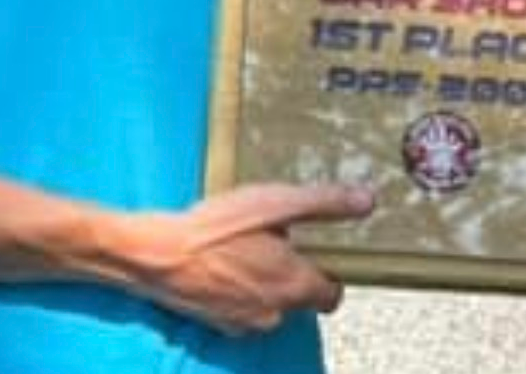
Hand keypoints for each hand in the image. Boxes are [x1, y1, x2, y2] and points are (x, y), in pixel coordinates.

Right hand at [128, 181, 374, 335]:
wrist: (158, 255)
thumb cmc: (216, 228)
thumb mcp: (274, 203)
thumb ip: (323, 203)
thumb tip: (367, 201)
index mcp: (294, 286)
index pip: (333, 295)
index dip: (328, 271)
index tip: (314, 249)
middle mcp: (276, 313)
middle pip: (300, 296)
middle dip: (290, 270)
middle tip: (268, 237)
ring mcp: (247, 323)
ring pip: (271, 301)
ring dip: (263, 278)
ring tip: (239, 245)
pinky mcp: (221, 324)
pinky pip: (243, 307)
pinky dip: (238, 288)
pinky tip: (220, 262)